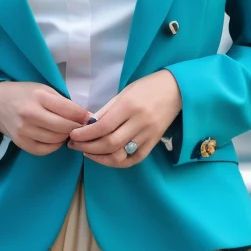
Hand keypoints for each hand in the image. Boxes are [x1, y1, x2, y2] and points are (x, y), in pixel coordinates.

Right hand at [0, 80, 89, 155]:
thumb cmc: (25, 94)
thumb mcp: (45, 90)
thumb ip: (64, 103)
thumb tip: (87, 118)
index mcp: (39, 96)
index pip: (70, 110)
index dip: (84, 116)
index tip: (90, 118)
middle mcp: (30, 114)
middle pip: (64, 127)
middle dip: (77, 129)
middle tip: (80, 127)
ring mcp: (24, 130)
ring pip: (56, 140)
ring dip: (65, 137)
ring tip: (65, 130)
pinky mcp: (20, 143)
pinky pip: (45, 150)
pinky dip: (54, 145)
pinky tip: (54, 138)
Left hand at [68, 70, 182, 167]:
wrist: (177, 89)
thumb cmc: (147, 87)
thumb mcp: (124, 93)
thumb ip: (106, 111)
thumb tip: (86, 126)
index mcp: (130, 106)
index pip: (102, 126)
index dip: (85, 134)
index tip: (72, 136)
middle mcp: (140, 122)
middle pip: (110, 144)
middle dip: (88, 147)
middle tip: (75, 146)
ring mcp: (148, 135)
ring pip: (121, 155)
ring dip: (100, 157)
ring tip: (88, 152)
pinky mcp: (154, 143)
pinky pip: (134, 159)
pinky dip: (117, 162)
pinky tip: (106, 158)